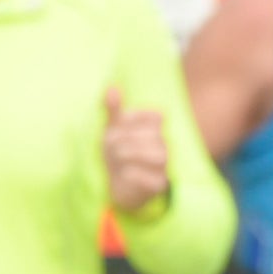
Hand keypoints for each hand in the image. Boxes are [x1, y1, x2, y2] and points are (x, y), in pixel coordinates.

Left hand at [102, 87, 170, 212]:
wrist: (116, 185)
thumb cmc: (117, 153)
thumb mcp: (112, 130)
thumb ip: (113, 110)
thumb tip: (112, 88)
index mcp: (154, 130)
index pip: (156, 115)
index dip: (134, 117)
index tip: (116, 123)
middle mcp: (163, 146)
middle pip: (155, 135)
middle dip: (127, 136)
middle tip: (108, 143)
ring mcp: (163, 166)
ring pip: (160, 155)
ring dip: (133, 153)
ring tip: (116, 155)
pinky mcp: (158, 185)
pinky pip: (155, 180)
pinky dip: (136, 174)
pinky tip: (123, 172)